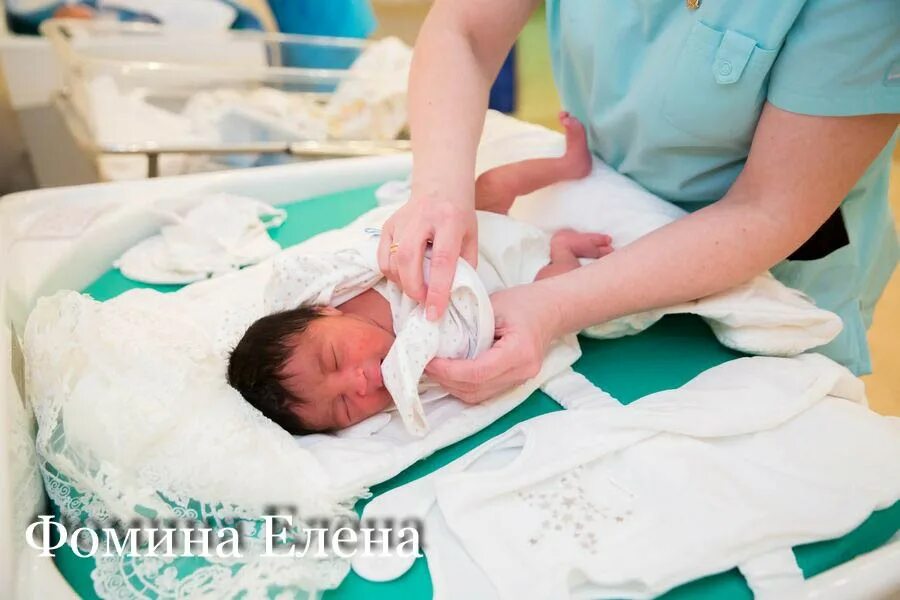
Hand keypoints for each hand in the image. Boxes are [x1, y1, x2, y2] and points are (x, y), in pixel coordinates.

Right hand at [378, 197, 478, 320]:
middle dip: (414, 289)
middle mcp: (422, 219)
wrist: (440, 185)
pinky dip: (391, 273)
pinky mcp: (388, 225)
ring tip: (417, 287)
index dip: (438, 290)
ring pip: (392, 261)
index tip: (434, 313)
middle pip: (408, 260)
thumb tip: (453, 295)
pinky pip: (383, 258)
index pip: (441, 261)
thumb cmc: (459, 216)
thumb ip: (464, 265)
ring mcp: (401, 221)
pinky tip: (405, 275)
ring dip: (403, 283)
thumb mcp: (471, 238)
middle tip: (423, 302)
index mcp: (449, 221)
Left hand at [425, 283, 561, 403]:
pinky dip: (463, 385)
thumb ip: (468, 322)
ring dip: (452, 386)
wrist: (551, 309)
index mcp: (519, 352)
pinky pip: (484, 392)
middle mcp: (522, 372)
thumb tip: (435, 335)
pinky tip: (450, 372)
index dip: (449, 371)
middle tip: (425, 365)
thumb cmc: (524, 302)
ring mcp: (520, 381)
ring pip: (478, 396)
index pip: (477, 373)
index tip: (429, 361)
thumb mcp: (493, 305)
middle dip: (446, 380)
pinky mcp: (514, 382)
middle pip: (476, 389)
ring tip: (434, 369)